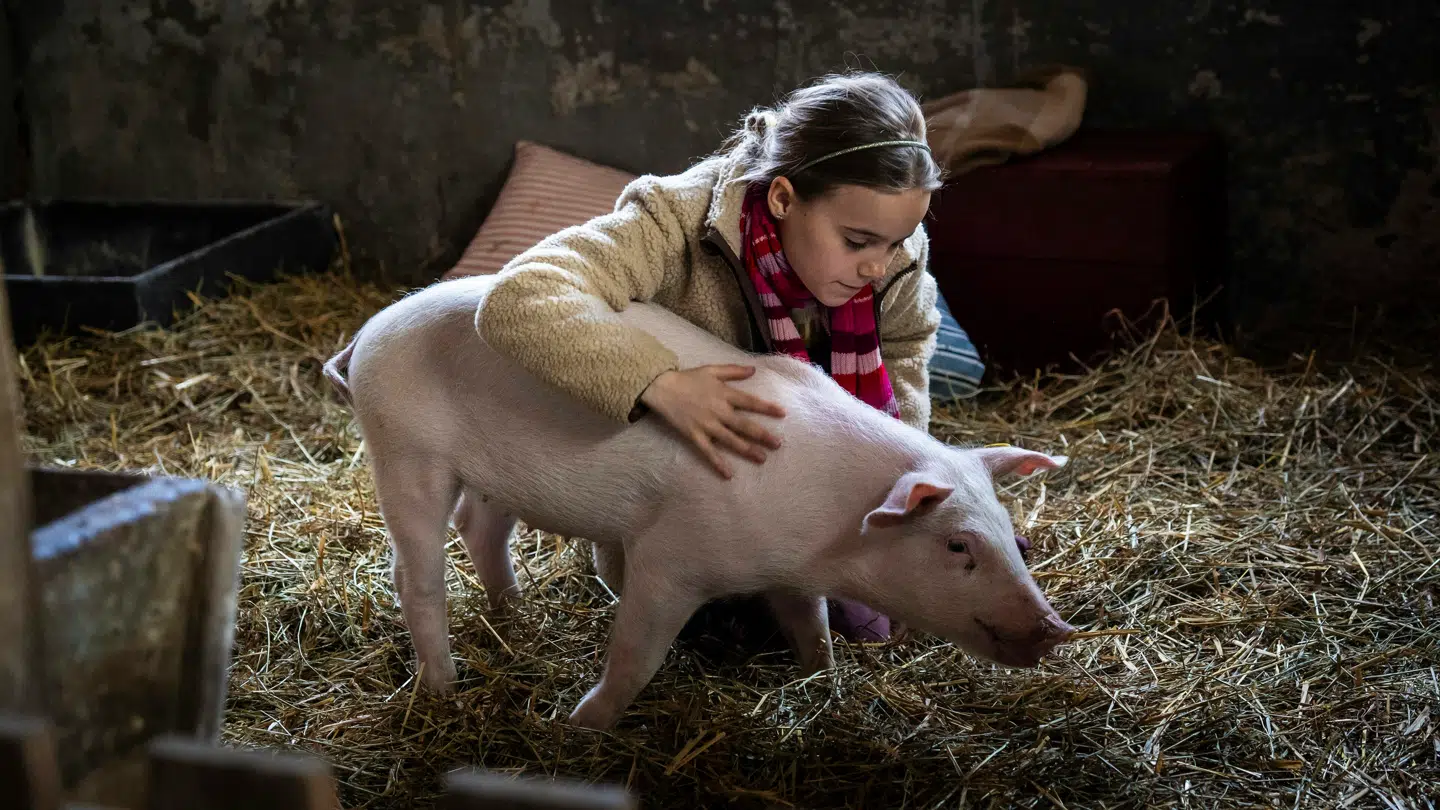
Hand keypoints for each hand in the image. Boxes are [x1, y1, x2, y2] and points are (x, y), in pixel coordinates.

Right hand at [639, 365, 785, 478]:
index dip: (767, 408)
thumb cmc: (688, 378)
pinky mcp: (695, 435)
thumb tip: (754, 370)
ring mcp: (707, 425)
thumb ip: (734, 371)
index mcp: (724, 394)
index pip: (750, 402)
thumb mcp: (712, 370)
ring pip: (731, 440)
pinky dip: (718, 463)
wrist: (661, 387)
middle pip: (745, 425)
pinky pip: (708, 452)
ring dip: (748, 450)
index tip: (782, 414)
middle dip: (763, 435)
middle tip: (778, 444)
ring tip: (762, 458)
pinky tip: (728, 474)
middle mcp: (719, 411)